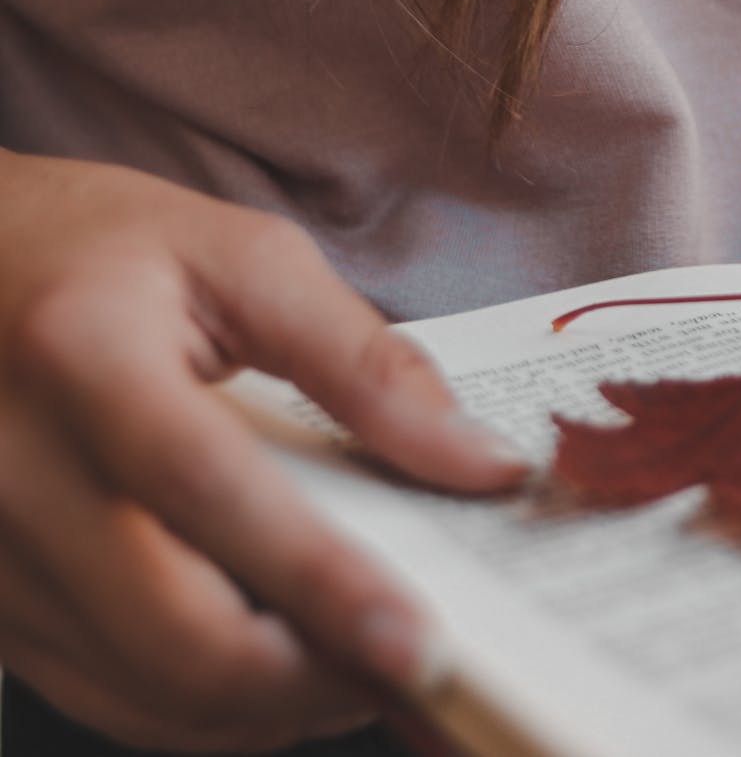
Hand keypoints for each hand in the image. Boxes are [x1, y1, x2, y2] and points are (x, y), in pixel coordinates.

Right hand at [0, 150, 527, 750]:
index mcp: (81, 357)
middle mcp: (12, 471)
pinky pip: (105, 693)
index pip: (207, 491)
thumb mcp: (242, 258)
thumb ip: (364, 360)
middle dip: (315, 678)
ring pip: (143, 692)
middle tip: (423, 670)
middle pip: (172, 633)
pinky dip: (210, 706)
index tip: (423, 640)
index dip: (321, 581)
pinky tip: (286, 669)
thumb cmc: (98, 250)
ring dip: (275, 705)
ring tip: (370, 669)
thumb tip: (478, 460)